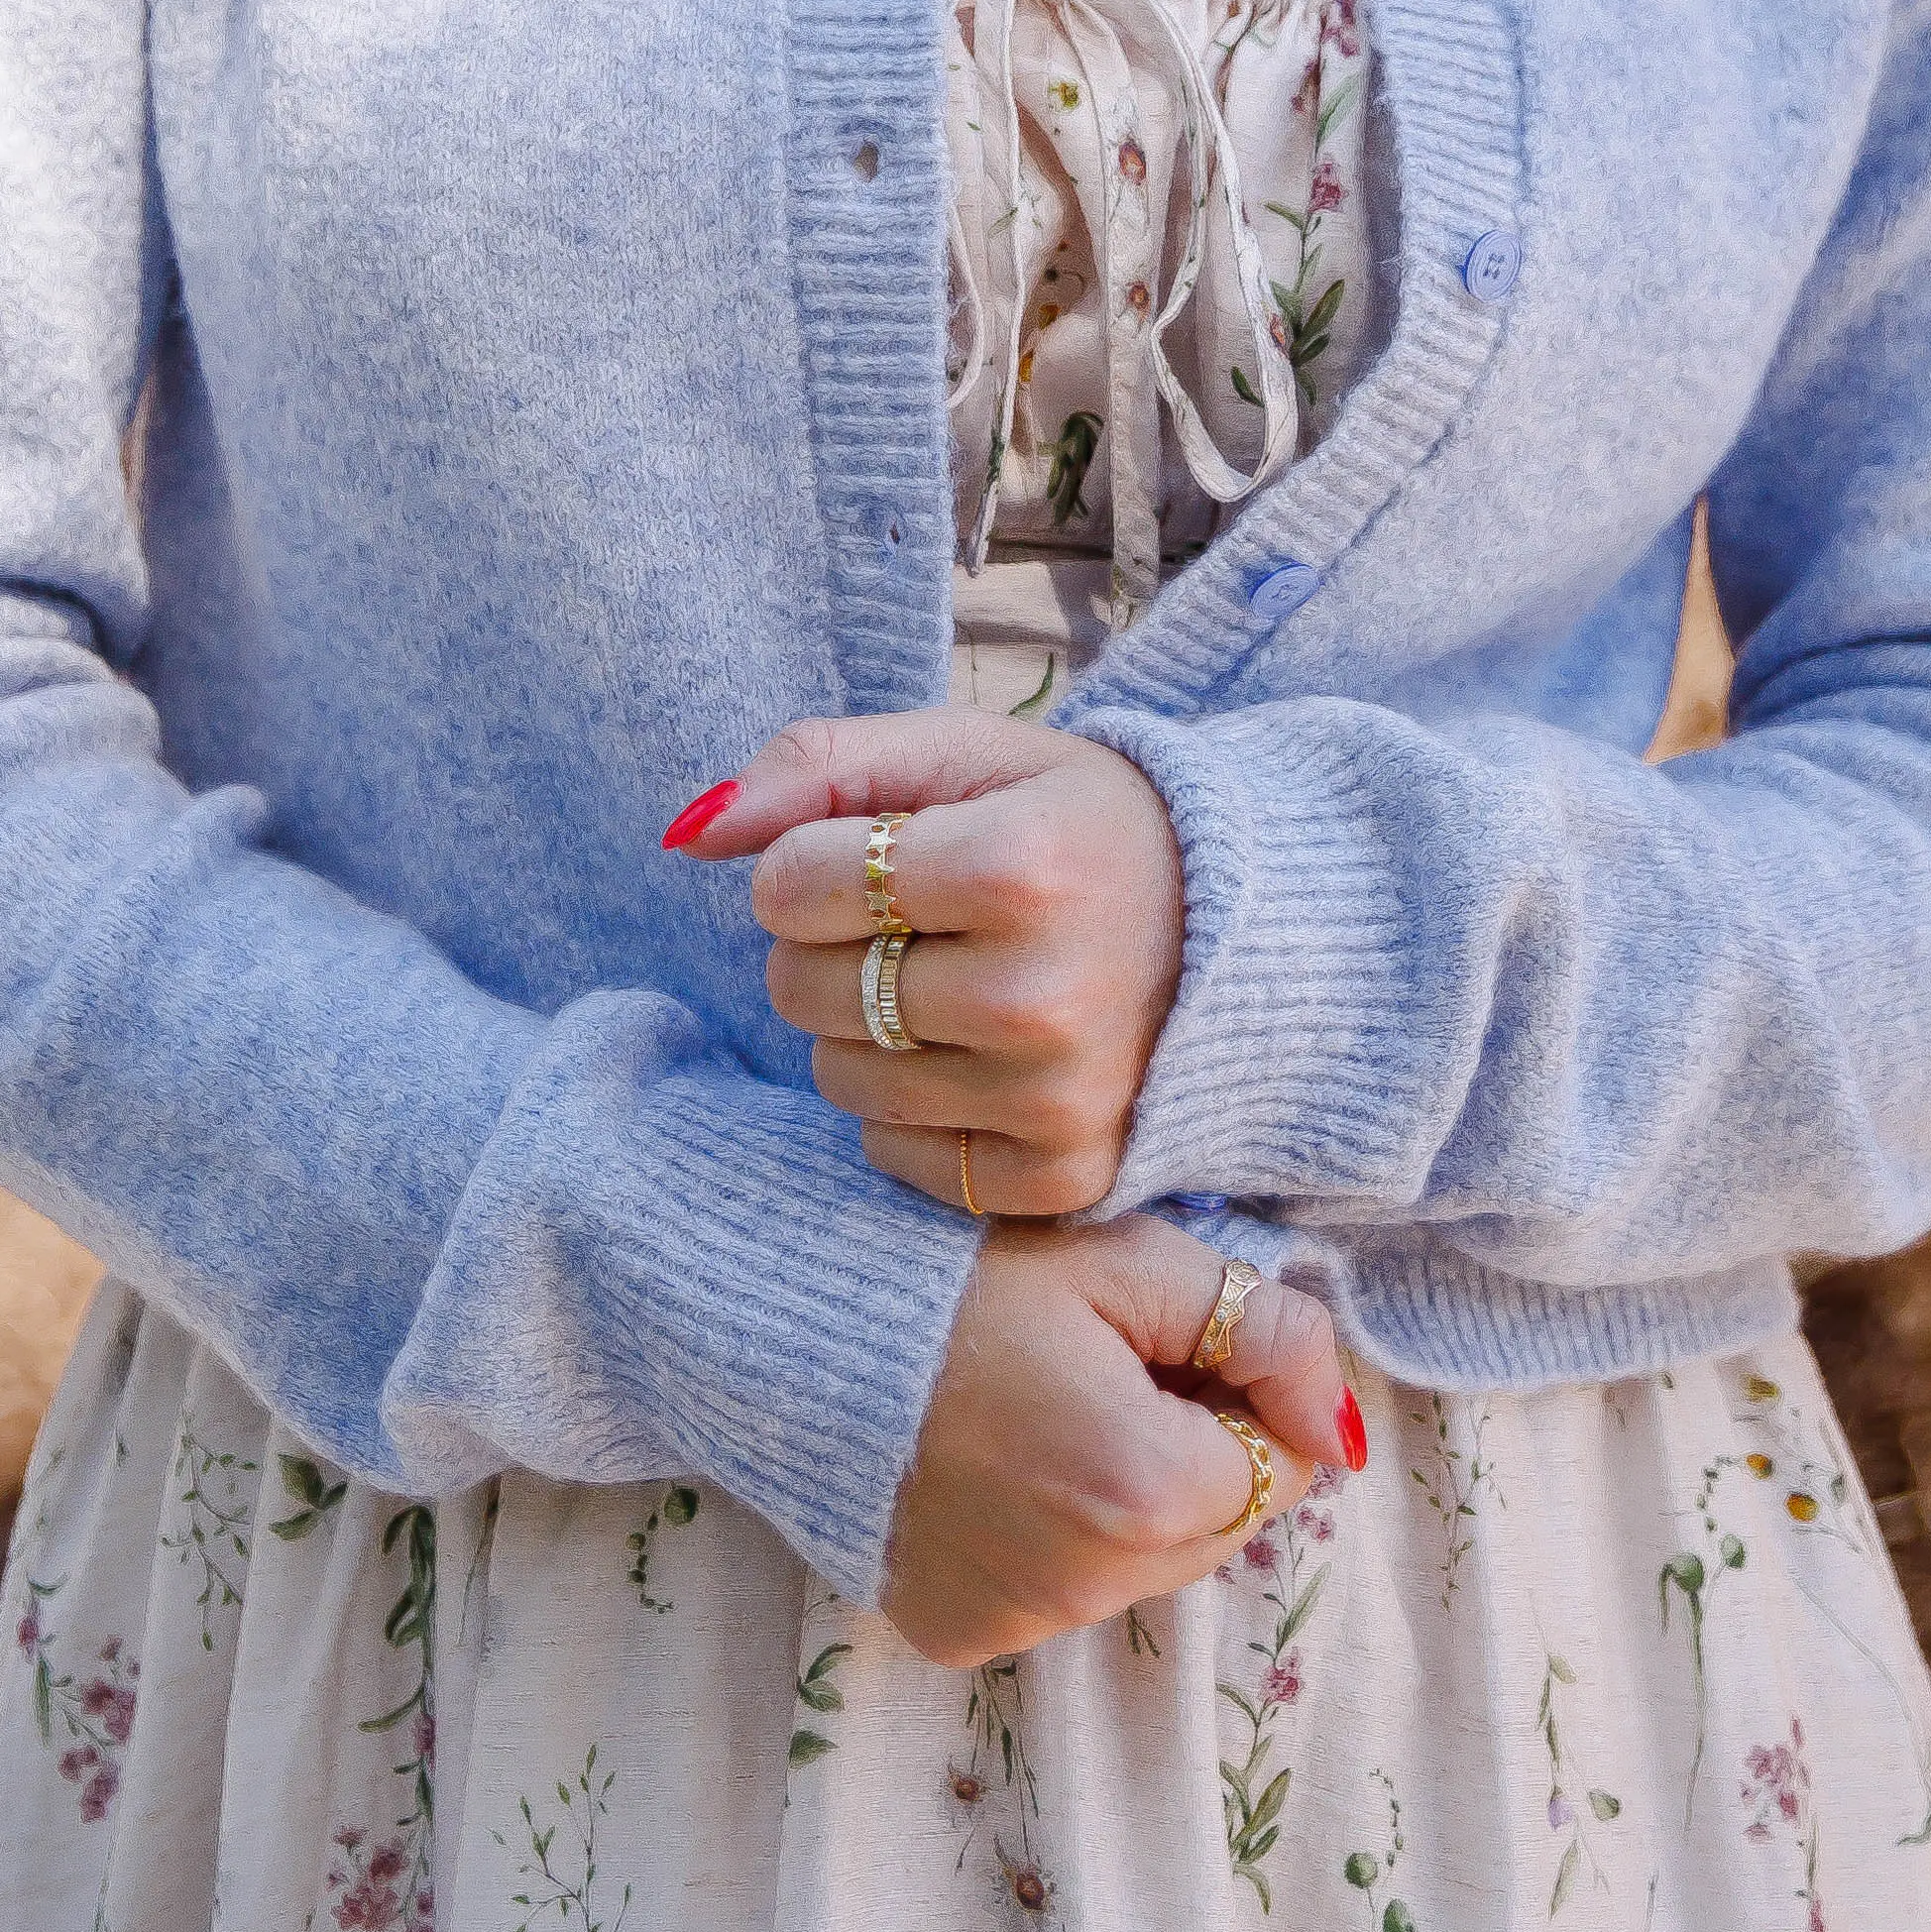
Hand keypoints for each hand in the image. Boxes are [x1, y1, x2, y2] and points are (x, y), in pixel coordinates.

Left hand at [676, 707, 1183, 1220]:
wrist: (1243, 935)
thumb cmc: (1082, 828)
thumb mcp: (970, 754)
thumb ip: (822, 766)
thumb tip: (687, 830)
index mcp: (1019, 867)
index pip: (792, 883)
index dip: (806, 862)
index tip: (873, 856)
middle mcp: (1038, 997)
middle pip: (803, 988)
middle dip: (827, 947)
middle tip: (913, 922)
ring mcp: (1053, 1100)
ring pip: (838, 1077)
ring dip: (863, 1027)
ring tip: (950, 982)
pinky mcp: (1060, 1176)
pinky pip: (894, 1151)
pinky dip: (910, 1103)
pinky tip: (979, 1052)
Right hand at [881, 1215, 1360, 1662]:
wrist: (791, 1325)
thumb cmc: (962, 1275)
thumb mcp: (1128, 1259)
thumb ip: (1266, 1328)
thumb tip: (1340, 1423)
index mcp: (1149, 1488)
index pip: (1280, 1465)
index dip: (1233, 1392)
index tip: (1156, 1343)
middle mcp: (1093, 1584)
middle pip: (1214, 1524)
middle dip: (1187, 1451)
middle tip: (1095, 1367)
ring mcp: (1021, 1621)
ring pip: (1140, 1566)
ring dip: (1120, 1500)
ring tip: (1033, 1411)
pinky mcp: (960, 1634)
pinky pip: (1054, 1595)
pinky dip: (1045, 1541)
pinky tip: (987, 1466)